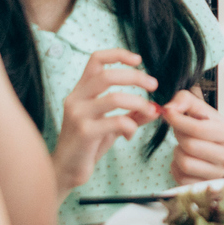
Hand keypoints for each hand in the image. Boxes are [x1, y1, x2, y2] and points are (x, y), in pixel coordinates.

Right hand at [52, 49, 162, 191]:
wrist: (67, 170)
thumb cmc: (88, 145)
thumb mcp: (111, 125)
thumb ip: (132, 115)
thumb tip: (156, 108)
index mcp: (81, 91)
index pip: (96, 60)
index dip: (118, 54)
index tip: (138, 60)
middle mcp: (76, 98)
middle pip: (108, 75)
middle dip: (136, 77)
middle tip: (154, 85)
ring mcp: (78, 115)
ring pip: (114, 97)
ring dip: (139, 103)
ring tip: (149, 111)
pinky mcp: (84, 132)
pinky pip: (115, 122)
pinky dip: (130, 126)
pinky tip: (130, 135)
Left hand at [159, 90, 223, 184]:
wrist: (216, 151)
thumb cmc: (207, 130)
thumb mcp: (200, 110)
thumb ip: (184, 100)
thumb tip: (170, 109)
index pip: (198, 128)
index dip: (178, 120)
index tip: (167, 113)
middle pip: (190, 145)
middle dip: (178, 136)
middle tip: (180, 131)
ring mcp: (217, 174)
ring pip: (184, 163)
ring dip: (177, 152)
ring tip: (184, 146)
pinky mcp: (205, 186)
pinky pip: (181, 177)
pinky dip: (176, 167)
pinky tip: (184, 158)